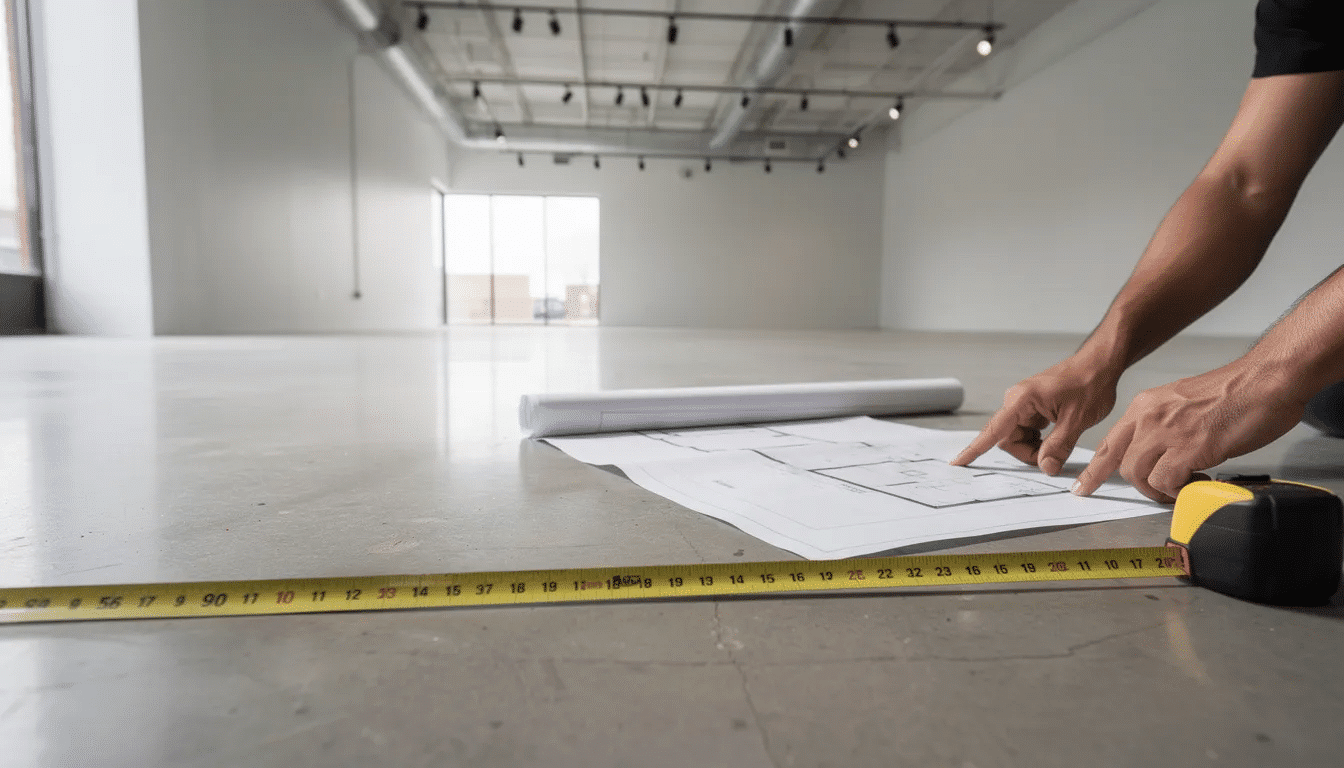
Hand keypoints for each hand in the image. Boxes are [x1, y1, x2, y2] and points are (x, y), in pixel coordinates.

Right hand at [952, 354, 1121, 475]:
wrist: (1099, 365)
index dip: (975, 449)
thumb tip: (1045, 467)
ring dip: (1036, 447)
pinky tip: (1058, 434)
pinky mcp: (1033, 408)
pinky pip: (1028, 431)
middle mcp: (1018, 401)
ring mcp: (1024, 404)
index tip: (958, 462)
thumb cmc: (1089, 382)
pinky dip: (1041, 440)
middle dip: (1028, 453)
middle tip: (1054, 457)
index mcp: (1022, 400)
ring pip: (1019, 438)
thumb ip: (1059, 447)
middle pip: (1008, 439)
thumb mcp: (1077, 420)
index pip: (994, 430)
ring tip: (1061, 440)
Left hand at [1072, 362, 1305, 501]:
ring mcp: (1167, 431)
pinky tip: (1198, 481)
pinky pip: (1166, 482)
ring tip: (1185, 485)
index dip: (1095, 469)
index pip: (1109, 443)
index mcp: (1145, 406)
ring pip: (1139, 475)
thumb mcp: (1183, 404)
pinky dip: (1179, 491)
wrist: (1266, 380)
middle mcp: (1149, 417)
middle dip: (1139, 486)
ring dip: (1160, 490)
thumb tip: (1161, 455)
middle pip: (1121, 464)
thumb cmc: (1235, 393)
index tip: (1084, 487)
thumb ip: (1164, 426)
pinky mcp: (1189, 447)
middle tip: (1162, 491)